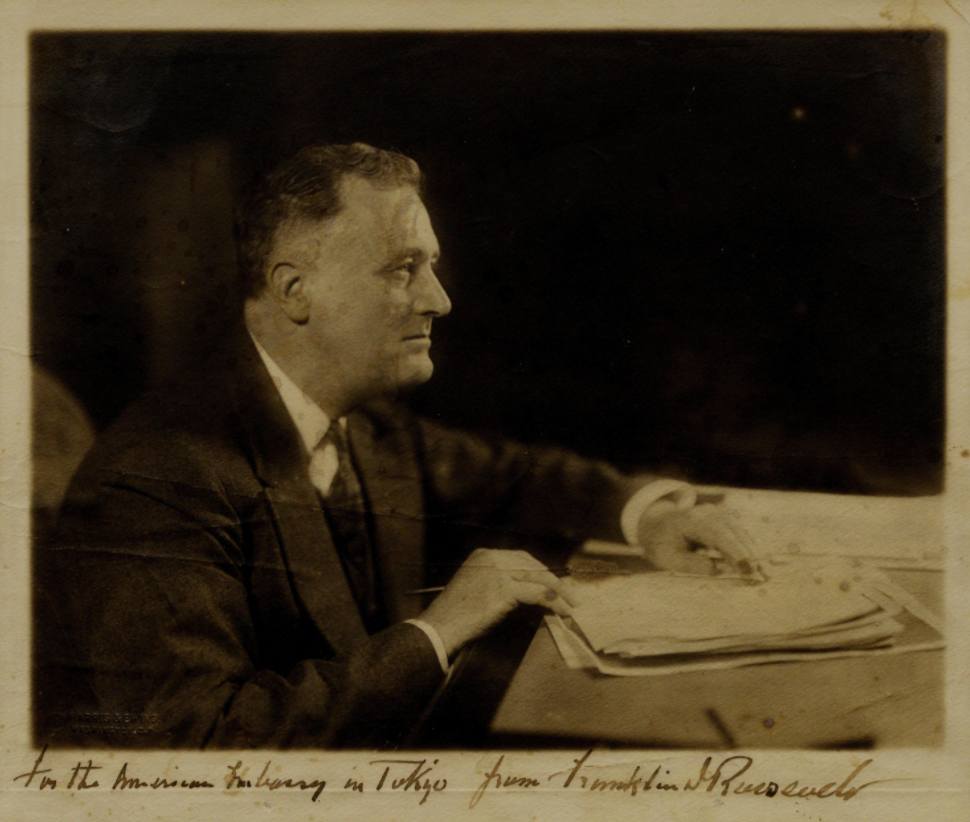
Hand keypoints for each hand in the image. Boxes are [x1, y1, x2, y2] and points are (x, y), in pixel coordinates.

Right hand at [419, 548, 575, 657]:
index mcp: (484, 555)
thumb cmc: (458, 614)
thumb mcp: (480, 589)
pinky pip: (537, 594)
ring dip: (559, 591)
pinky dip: (553, 602)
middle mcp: (492, 558)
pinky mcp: (503, 590)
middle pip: (533, 565)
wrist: (441, 626)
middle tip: (571, 593)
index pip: (522, 558)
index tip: (556, 583)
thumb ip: (504, 584)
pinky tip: (561, 610)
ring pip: (538, 577)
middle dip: (554, 580)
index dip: (542, 570)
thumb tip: (536, 593)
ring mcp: (498, 572)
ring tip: (571, 604)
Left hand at [636, 501, 762, 578]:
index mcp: (688, 520)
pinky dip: (749, 548)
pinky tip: (759, 564)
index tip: (749, 569)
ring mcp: (716, 513)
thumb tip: (725, 569)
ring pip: (740, 532)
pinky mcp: (723, 518)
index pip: (717, 535)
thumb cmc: (662, 545)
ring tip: (766, 574)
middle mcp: (705, 512)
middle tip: (765, 576)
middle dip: (750, 555)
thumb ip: (696, 566)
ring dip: (754, 552)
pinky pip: (739, 534)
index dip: (735, 552)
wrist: (657, 525)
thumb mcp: (671, 560)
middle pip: (733, 532)